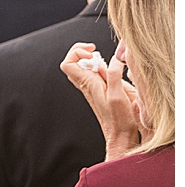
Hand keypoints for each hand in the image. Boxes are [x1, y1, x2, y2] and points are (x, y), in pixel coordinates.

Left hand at [60, 41, 144, 160]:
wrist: (119, 136)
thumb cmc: (119, 120)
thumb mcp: (118, 95)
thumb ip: (114, 75)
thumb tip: (115, 58)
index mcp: (87, 84)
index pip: (67, 63)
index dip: (76, 52)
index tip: (92, 52)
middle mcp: (86, 85)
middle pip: (73, 63)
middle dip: (82, 52)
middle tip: (95, 50)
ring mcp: (91, 88)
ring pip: (82, 68)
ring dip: (91, 59)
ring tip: (102, 58)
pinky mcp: (98, 92)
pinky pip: (92, 75)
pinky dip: (99, 67)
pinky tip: (110, 70)